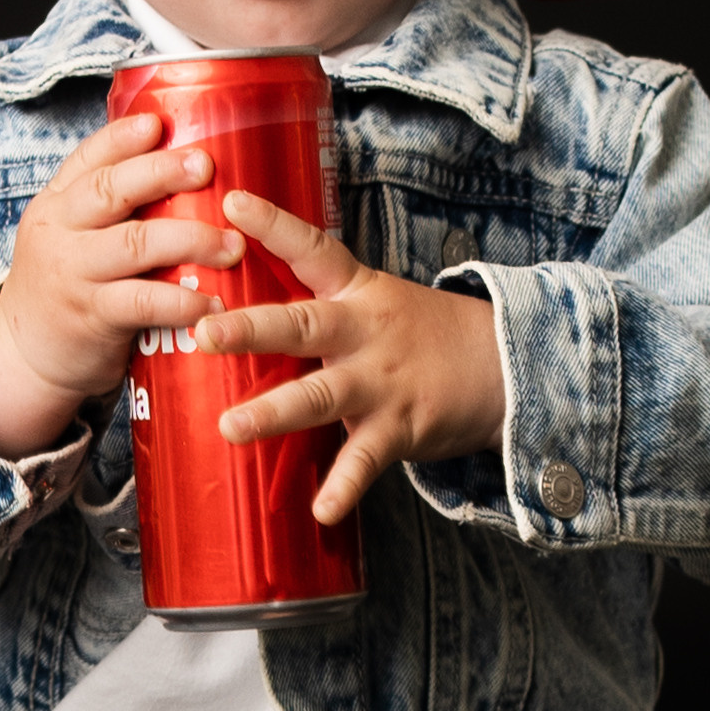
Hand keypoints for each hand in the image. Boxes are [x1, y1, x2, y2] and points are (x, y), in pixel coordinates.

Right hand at [0, 112, 238, 460]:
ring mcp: (73, 273)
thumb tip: (182, 171)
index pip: (87, 159)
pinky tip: (214, 302)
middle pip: (109, 190)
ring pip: (134, 243)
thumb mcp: (70, 237)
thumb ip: (109, 210)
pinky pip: (143, 302)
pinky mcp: (92, 316)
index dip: (122, 138)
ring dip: (190, 239)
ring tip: (233, 244)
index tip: (158, 123)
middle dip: (161, 173)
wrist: (24, 355)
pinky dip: (182, 301)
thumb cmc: (66, 288)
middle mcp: (59, 231)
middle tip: (207, 166)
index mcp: (56, 204)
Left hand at [195, 192, 506, 522]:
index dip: (273, 224)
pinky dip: (344, 485)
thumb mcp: (375, 301)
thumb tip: (241, 304)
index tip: (231, 200)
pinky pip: (365, 460)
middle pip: (302, 325)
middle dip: (252, 328)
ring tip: (231, 427)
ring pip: (321, 395)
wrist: (505, 365)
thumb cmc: (423, 334)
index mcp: (356, 292)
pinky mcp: (399, 427)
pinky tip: (321, 510)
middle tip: (205, 331)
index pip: (312, 248)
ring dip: (274, 412)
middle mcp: (363, 332)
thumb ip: (319, 302)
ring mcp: (380, 381)